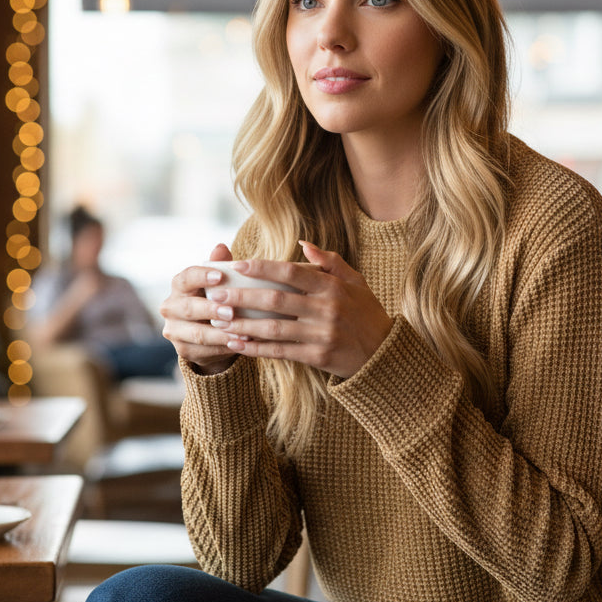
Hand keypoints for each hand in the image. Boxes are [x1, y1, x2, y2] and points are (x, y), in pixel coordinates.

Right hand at [160, 243, 239, 374]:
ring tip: (242, 333)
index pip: (186, 278)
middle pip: (188, 308)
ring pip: (197, 333)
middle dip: (211, 310)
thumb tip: (221, 247)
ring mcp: (174, 330)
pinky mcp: (182, 350)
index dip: (202, 276)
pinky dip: (223, 348)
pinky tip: (240, 345)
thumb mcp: (220, 282)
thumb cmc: (216, 298)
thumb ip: (220, 265)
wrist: (210, 331)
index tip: (220, 276)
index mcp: (179, 285)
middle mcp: (170, 307)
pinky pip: (203, 350)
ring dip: (220, 334)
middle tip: (232, 311)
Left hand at [208, 241, 393, 379]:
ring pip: (274, 328)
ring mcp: (322, 335)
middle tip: (216, 295)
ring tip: (219, 321)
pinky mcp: (318, 357)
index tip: (238, 265)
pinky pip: (281, 352)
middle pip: (276, 300)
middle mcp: (327, 309)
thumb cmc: (366, 313)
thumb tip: (303, 244)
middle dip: (243, 297)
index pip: (292, 273)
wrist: (384, 355)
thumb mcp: (356, 282)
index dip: (263, 268)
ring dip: (244, 324)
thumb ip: (330, 262)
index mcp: (333, 287)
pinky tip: (237, 344)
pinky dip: (257, 348)